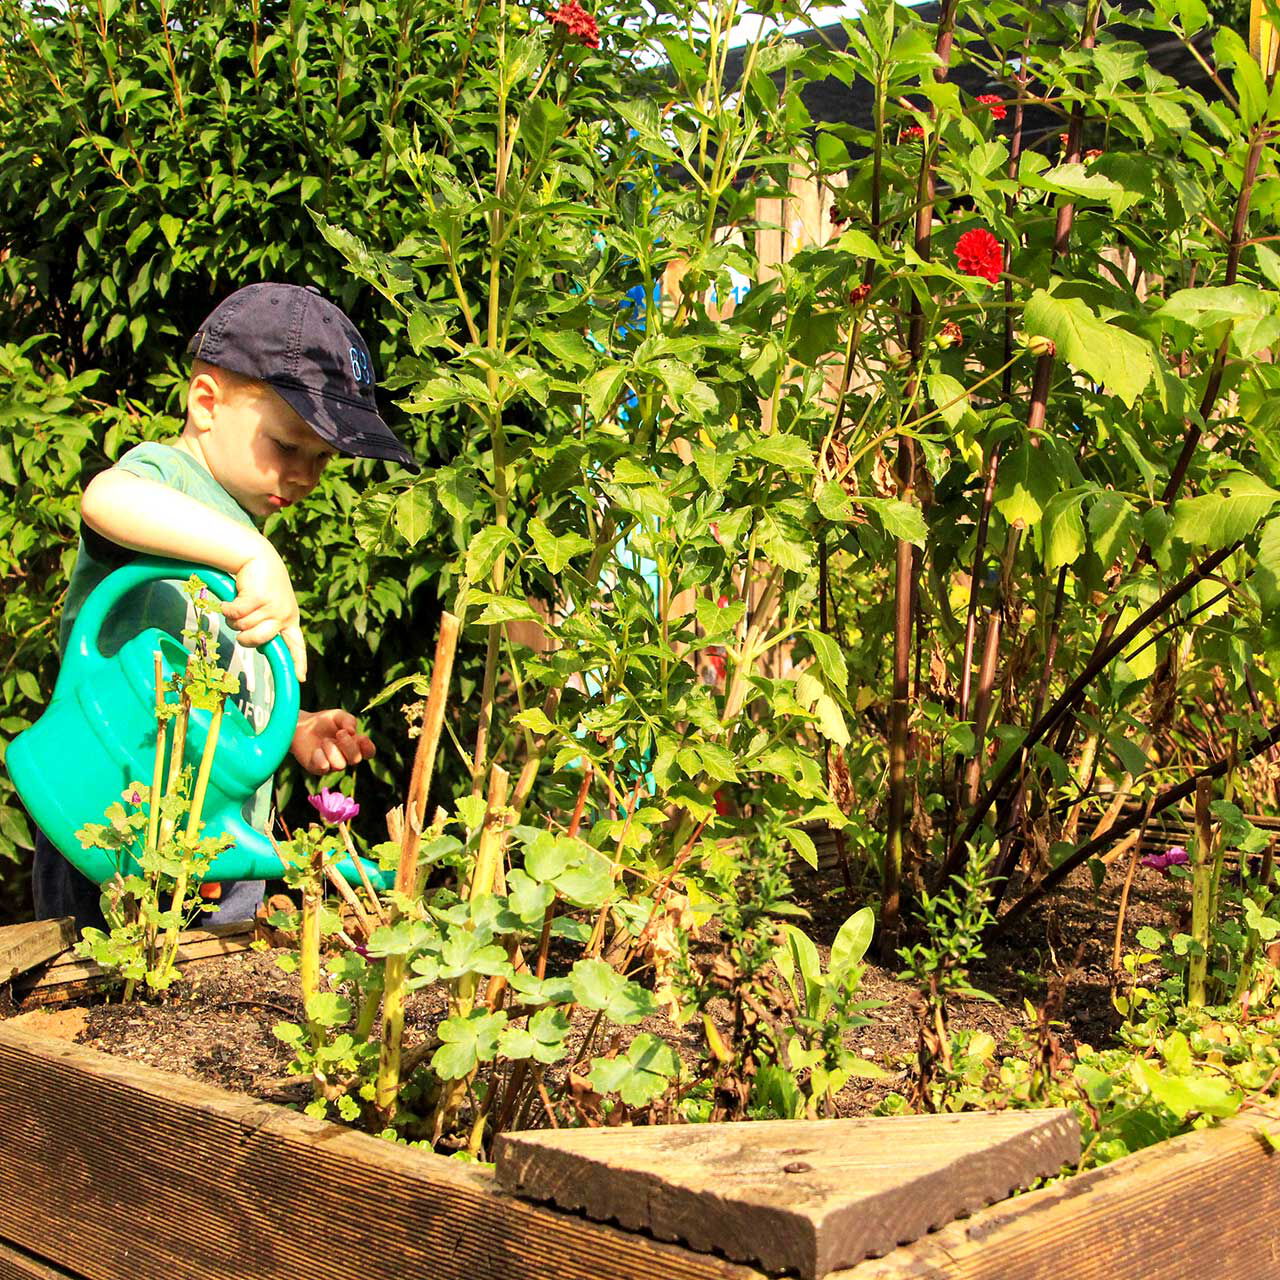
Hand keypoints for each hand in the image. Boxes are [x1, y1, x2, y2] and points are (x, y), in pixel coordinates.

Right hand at [222, 543, 307, 680]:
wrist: (258, 556)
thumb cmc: (262, 583)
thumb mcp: (271, 605)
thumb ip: (268, 625)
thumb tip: (260, 648)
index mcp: (289, 619)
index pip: (296, 645)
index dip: (297, 662)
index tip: (300, 678)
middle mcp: (283, 615)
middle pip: (258, 641)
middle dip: (245, 636)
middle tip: (243, 620)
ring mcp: (272, 607)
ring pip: (242, 628)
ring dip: (235, 617)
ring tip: (242, 602)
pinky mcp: (257, 599)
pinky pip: (233, 615)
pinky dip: (227, 607)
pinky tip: (233, 597)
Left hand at [291, 709, 375, 774]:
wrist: (299, 725)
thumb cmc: (322, 721)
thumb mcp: (337, 715)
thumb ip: (348, 720)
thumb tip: (352, 732)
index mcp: (354, 745)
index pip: (369, 752)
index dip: (368, 748)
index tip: (361, 737)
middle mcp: (345, 757)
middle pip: (356, 759)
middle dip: (348, 745)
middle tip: (339, 733)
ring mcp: (331, 765)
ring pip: (340, 765)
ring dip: (332, 749)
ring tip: (324, 741)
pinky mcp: (317, 769)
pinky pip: (324, 767)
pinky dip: (320, 756)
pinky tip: (315, 750)